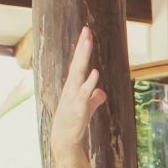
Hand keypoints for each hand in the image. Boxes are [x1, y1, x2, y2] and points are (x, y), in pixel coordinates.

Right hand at [51, 27, 106, 154]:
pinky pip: (85, 92)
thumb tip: (101, 92)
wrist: (65, 138)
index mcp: (74, 85)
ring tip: (88, 42)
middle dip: (82, 47)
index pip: (78, 63)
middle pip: (78, 63)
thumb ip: (94, 98)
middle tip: (86, 30)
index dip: (82, 49)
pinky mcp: (78, 106)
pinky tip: (95, 72)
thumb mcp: (87, 107)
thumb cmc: (74, 122)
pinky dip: (90, 82)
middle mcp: (72, 86)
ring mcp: (74, 95)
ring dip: (83, 57)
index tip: (86, 34)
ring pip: (79, 72)